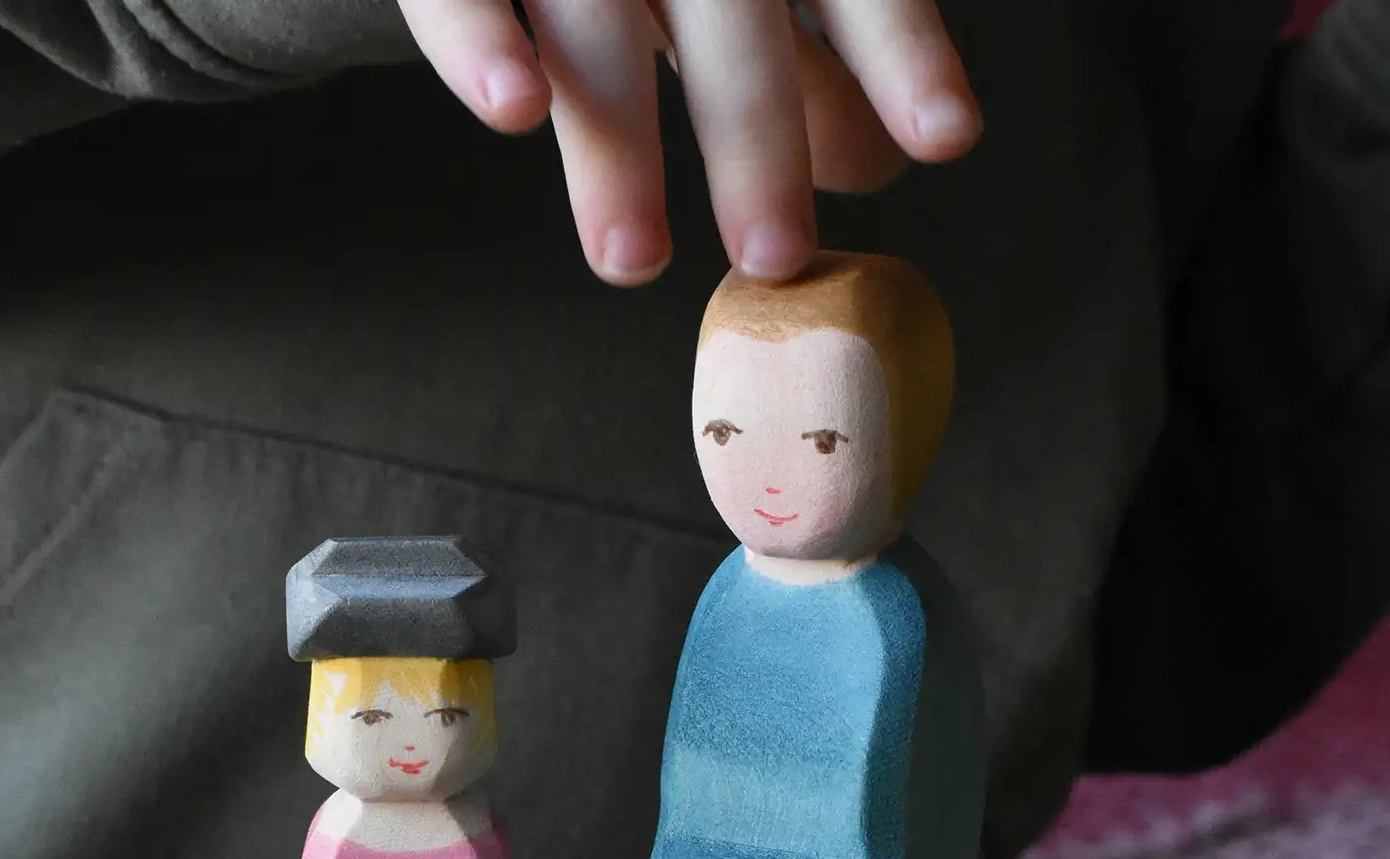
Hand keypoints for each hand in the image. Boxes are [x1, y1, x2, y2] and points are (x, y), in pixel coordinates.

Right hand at [395, 0, 980, 285]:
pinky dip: (477, 42)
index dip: (900, 49)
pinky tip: (513, 112)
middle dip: (757, 135)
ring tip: (634, 265)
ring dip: (620, 144)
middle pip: (730, 14)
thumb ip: (814, 58)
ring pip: (596, 21)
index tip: (947, 138)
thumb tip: (881, 166)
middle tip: (774, 258)